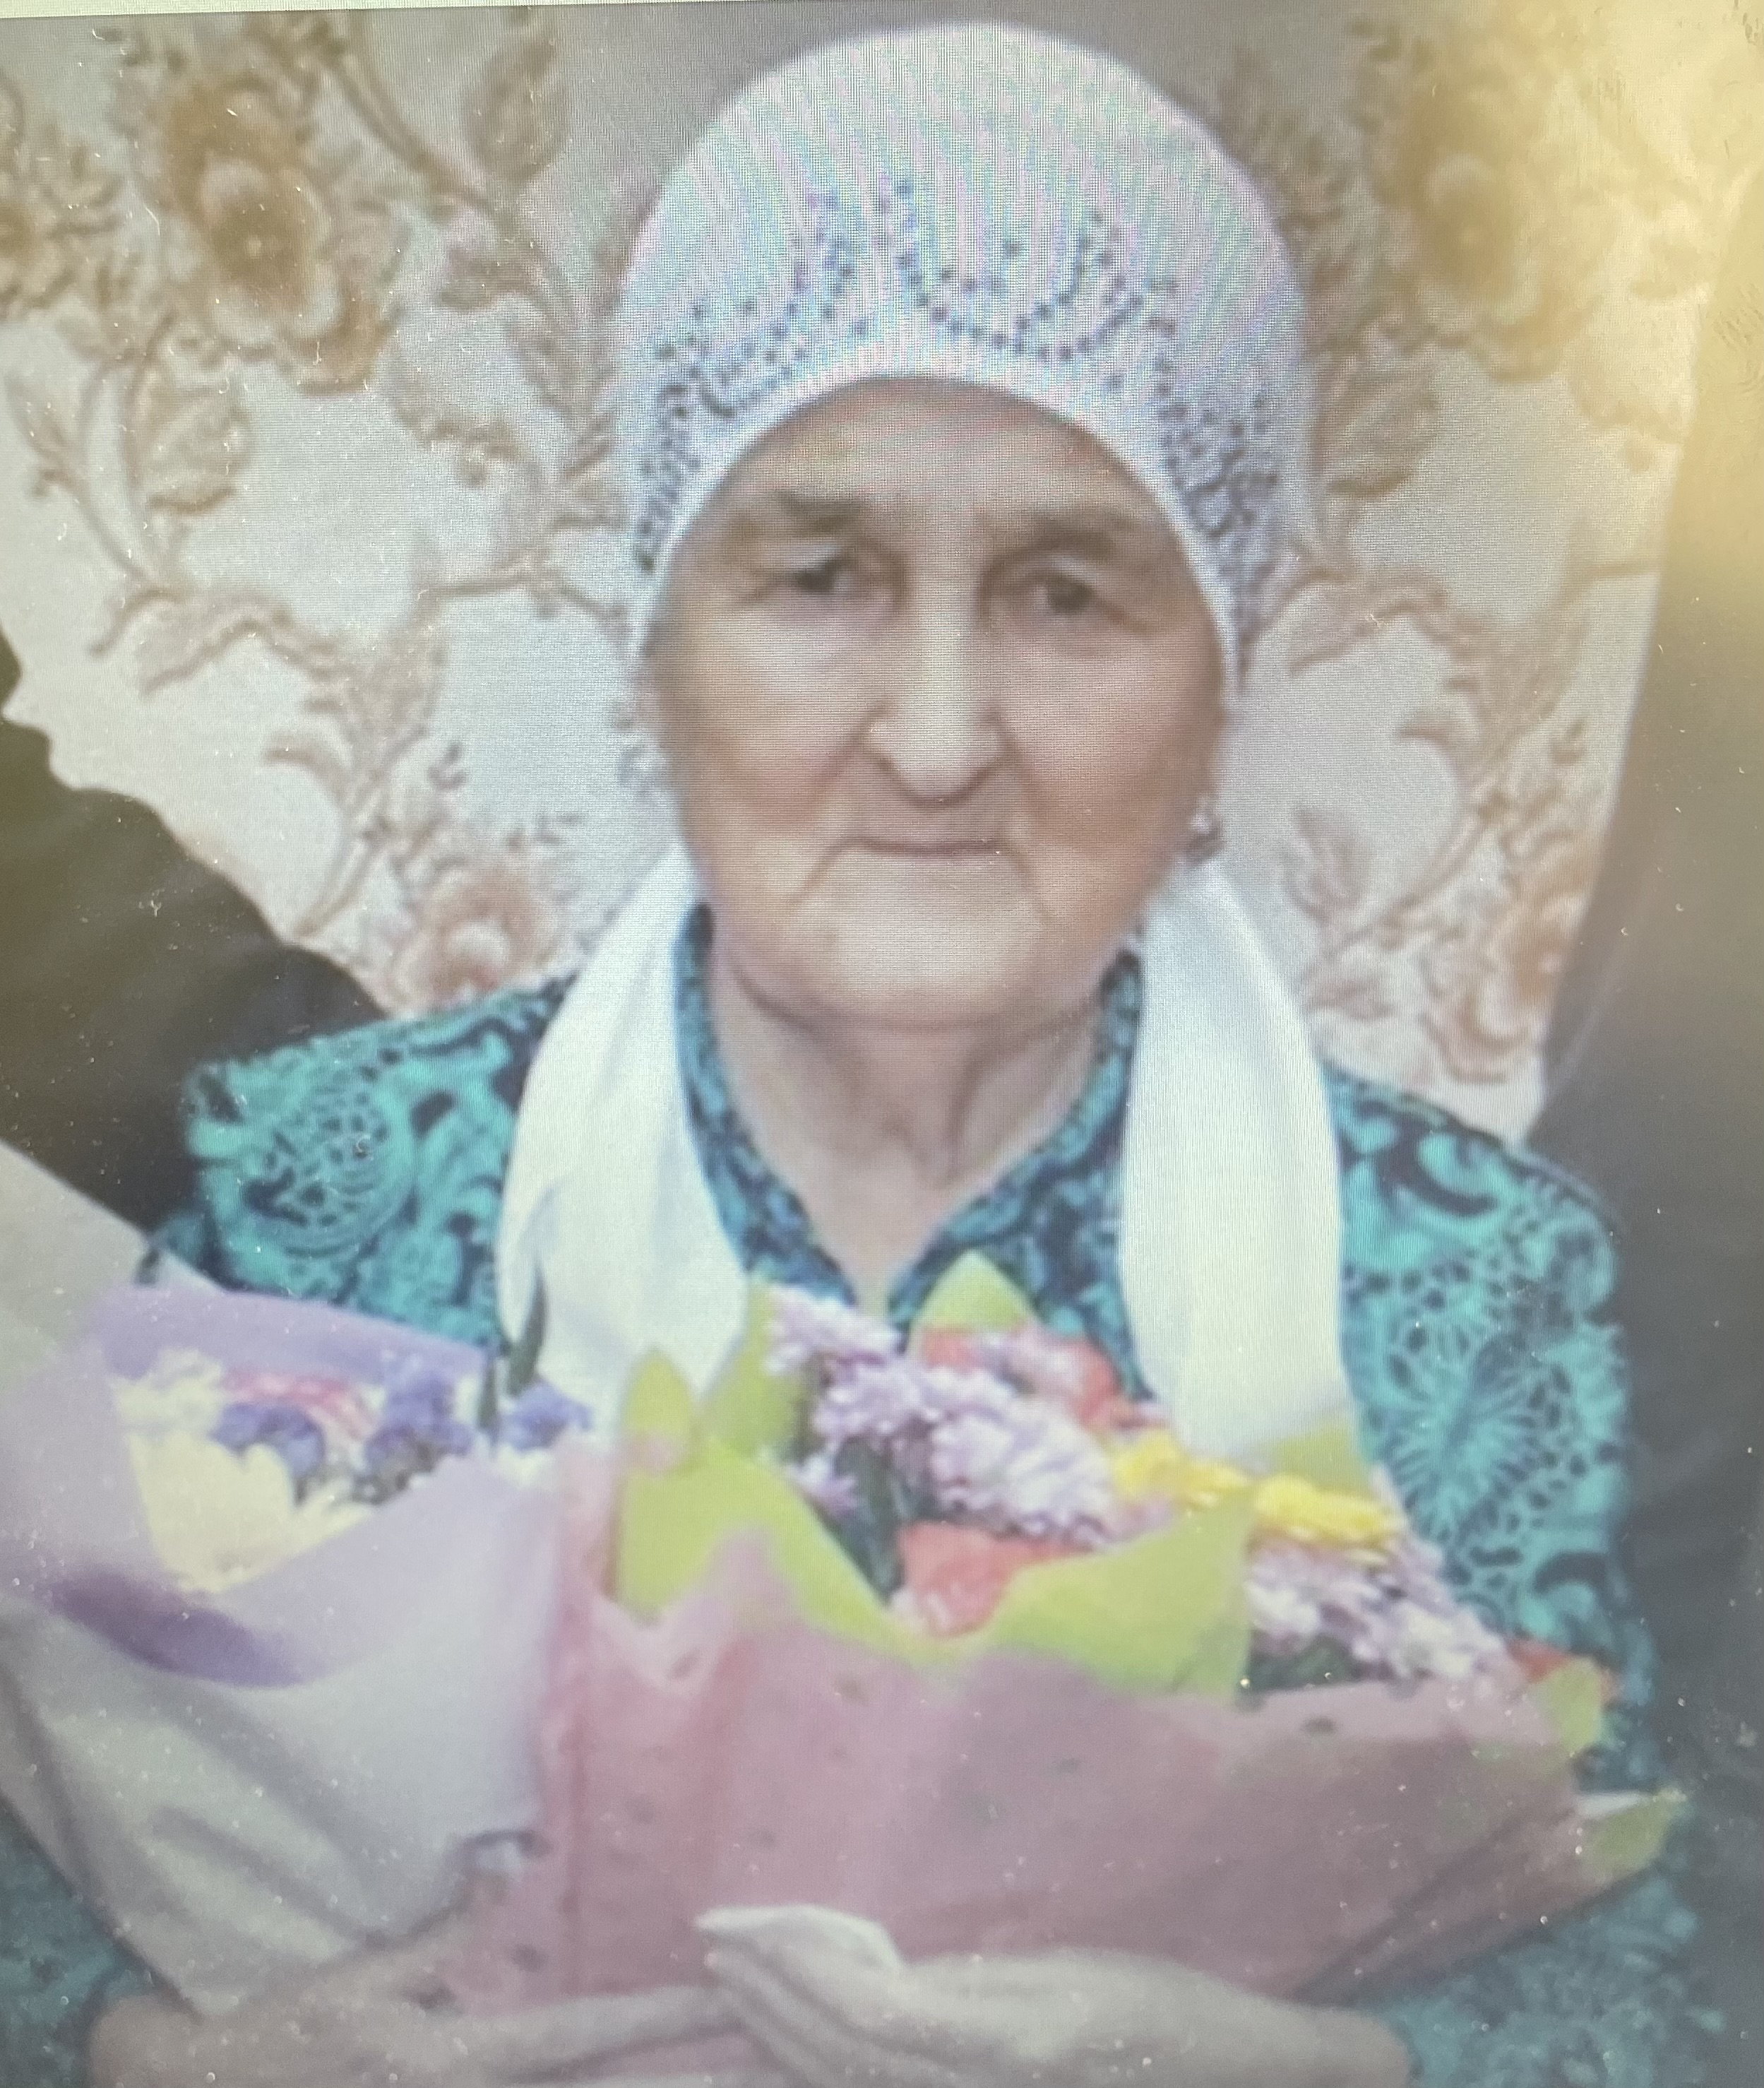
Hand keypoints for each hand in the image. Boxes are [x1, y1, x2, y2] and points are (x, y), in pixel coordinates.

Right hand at [88, 1904, 779, 2087]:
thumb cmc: (279, 2037)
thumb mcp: (359, 1980)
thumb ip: (437, 1939)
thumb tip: (501, 1875)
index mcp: (457, 2061)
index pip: (584, 2035)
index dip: (662, 2017)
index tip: (731, 1997)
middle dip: (683, 2075)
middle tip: (768, 2051)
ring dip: (646, 2087)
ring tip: (727, 2069)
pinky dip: (582, 2084)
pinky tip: (629, 2078)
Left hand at [700, 1906, 1411, 2087]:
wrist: (1229, 2077)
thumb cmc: (1164, 2009)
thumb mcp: (1070, 1974)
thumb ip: (972, 1985)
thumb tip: (878, 1967)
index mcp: (999, 2044)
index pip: (859, 2005)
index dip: (787, 1965)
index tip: (731, 1922)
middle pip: (839, 2055)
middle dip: (767, 1997)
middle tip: (714, 1939)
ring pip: (850, 2086)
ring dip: (783, 2033)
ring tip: (736, 1979)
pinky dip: (826, 2067)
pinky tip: (798, 2041)